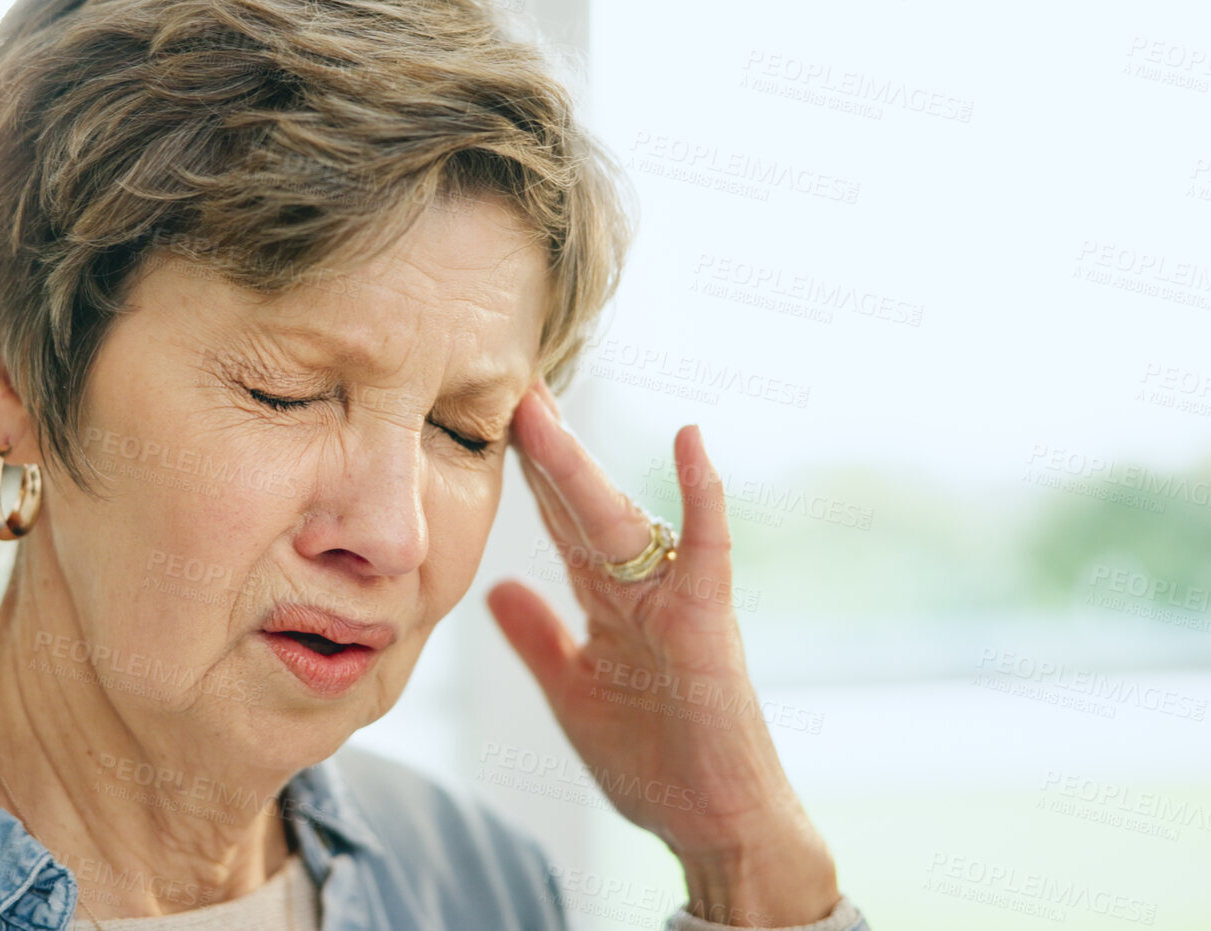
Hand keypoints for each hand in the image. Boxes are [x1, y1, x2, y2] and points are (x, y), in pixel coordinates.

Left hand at [485, 378, 839, 926]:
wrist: (715, 826)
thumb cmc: (657, 763)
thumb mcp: (573, 693)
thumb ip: (539, 639)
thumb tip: (497, 590)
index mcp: (610, 601)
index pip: (561, 521)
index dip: (529, 472)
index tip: (495, 414)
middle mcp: (643, 588)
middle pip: (583, 505)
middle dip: (544, 449)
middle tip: (510, 384)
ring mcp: (677, 601)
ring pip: (623, 519)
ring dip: (580, 466)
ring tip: (542, 410)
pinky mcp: (709, 625)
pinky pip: (707, 551)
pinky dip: (703, 497)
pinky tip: (691, 442)